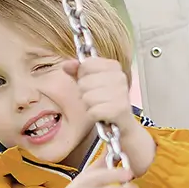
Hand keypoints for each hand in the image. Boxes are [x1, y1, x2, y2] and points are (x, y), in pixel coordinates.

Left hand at [66, 57, 155, 175]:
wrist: (121, 123)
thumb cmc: (105, 100)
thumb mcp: (90, 82)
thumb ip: (77, 71)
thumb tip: (66, 64)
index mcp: (114, 66)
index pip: (86, 64)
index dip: (83, 75)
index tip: (93, 82)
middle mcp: (120, 77)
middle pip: (84, 82)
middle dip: (85, 93)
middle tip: (97, 98)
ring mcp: (121, 93)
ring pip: (87, 97)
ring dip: (90, 105)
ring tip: (100, 106)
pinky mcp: (119, 109)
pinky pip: (93, 111)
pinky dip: (94, 115)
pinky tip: (103, 115)